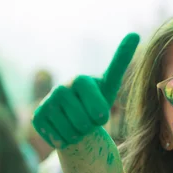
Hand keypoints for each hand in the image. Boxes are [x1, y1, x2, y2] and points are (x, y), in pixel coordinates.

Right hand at [32, 33, 139, 147]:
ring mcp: (46, 103)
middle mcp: (61, 89)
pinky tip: (66, 130)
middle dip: (91, 126)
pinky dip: (67, 139)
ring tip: (78, 124)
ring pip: (72, 132)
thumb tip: (134, 33)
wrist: (75, 119)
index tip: (101, 114)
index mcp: (80, 80)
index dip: (99, 112)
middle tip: (89, 118)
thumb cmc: (96, 101)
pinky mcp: (37, 118)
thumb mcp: (110, 84)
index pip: (96, 106)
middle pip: (84, 122)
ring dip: (80, 133)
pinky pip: (59, 139)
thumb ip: (120, 62)